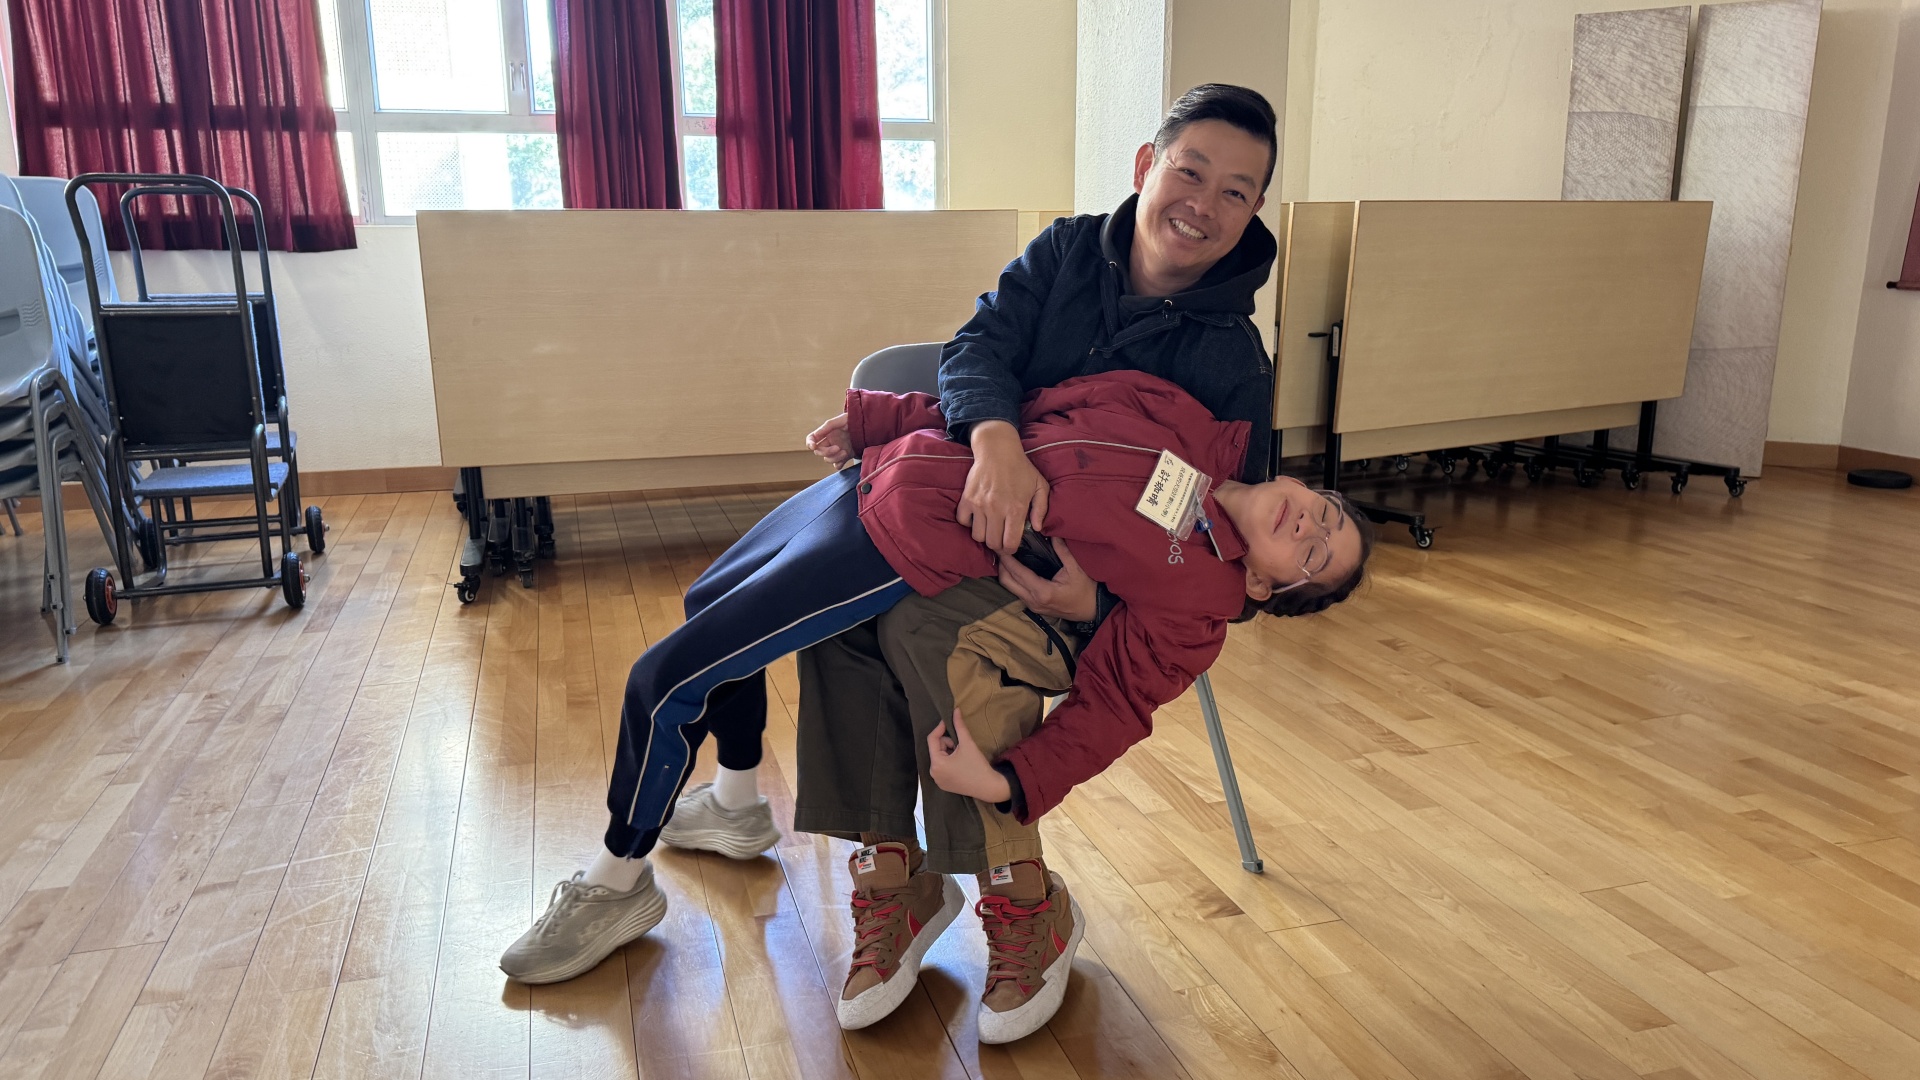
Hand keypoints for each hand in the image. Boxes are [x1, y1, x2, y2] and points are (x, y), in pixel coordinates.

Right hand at [806, 413, 852, 466]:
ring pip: (828, 459)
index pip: (812, 438)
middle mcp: (830, 442)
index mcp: (827, 432)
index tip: (814, 446)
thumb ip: (828, 426)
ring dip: (835, 458)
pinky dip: (839, 464)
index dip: (810, 443)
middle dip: (827, 451)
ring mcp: (837, 450)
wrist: (869, 427)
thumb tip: (815, 435)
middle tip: (838, 448)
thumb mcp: (841, 419)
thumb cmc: (855, 420)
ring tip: (845, 452)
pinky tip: (845, 457)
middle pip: (819, 452)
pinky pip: (837, 465)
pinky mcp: (845, 456)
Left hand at [927, 709, 1012, 802]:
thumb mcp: (967, 743)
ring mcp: (937, 780)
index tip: (948, 721)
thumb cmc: (977, 765)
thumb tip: (955, 710)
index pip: (932, 739)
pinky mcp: (943, 785)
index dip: (940, 728)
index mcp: (936, 763)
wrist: (988, 786)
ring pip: (939, 757)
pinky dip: (949, 762)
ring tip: (962, 756)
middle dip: (948, 744)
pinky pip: (942, 767)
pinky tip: (961, 765)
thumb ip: (959, 726)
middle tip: (961, 746)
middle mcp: (933, 773)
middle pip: (936, 749)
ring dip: (949, 752)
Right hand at [957, 421, 1048, 554]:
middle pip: (993, 543)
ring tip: (990, 527)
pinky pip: (963, 521)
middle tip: (1001, 538)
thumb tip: (1037, 528)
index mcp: (1015, 509)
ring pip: (977, 536)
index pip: (1010, 544)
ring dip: (984, 534)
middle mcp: (996, 510)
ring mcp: (979, 505)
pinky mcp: (967, 499)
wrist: (997, 450)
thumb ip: (1041, 509)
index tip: (1011, 545)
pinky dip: (969, 522)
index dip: (1011, 549)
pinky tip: (977, 517)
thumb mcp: (1040, 486)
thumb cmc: (1021, 468)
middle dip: (998, 545)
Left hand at [997, 538, 1096, 622]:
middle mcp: (1033, 600)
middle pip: (1006, 582)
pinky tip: (1015, 567)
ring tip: (1006, 555)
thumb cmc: (1086, 590)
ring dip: (1005, 572)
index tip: (1000, 545)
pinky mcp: (1034, 607)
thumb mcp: (1076, 568)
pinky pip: (1017, 591)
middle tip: (1000, 547)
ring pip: (1010, 588)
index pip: (1017, 572)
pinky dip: (1012, 579)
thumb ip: (1062, 550)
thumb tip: (1052, 533)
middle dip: (1001, 564)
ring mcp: (1032, 606)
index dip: (1006, 558)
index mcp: (1042, 591)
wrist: (1093, 610)